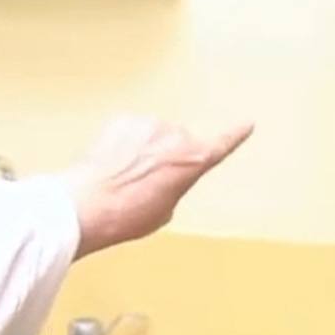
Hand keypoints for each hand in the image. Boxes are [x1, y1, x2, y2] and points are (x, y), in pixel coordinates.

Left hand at [62, 118, 253, 257]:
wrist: (87, 204)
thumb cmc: (127, 215)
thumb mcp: (164, 210)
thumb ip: (176, 184)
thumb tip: (165, 172)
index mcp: (193, 160)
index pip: (223, 143)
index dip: (236, 134)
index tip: (247, 123)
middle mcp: (176, 135)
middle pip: (181, 142)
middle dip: (169, 157)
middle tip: (147, 183)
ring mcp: (148, 123)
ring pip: (154, 134)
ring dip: (146, 149)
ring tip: (126, 177)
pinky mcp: (123, 119)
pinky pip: (132, 130)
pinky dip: (125, 143)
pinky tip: (112, 164)